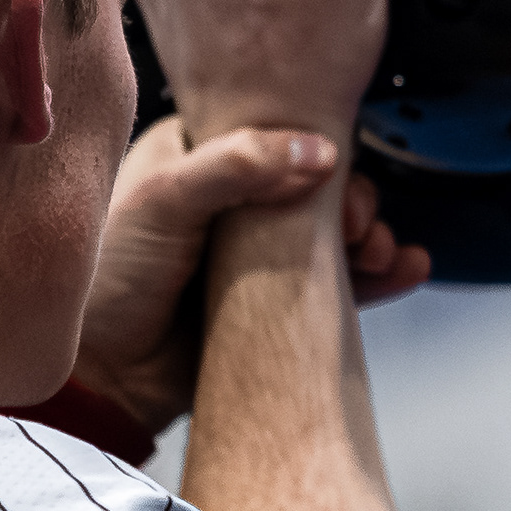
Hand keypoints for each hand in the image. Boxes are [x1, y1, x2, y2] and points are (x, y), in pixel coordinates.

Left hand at [66, 121, 432, 431]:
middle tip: (355, 224)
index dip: (313, 145)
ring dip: (371, 237)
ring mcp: (256, 254)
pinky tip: (407, 268)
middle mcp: (232, 201)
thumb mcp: (164, 201)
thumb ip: (237, 165)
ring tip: (381, 251)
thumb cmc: (109, 280)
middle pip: (316, 184)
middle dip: (352, 199)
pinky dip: (378, 277)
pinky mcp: (275, 303)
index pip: (273, 133)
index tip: (335, 167)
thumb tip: (318, 152)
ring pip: (334, 233)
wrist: (103, 376)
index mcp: (197, 156)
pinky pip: (340, 284)